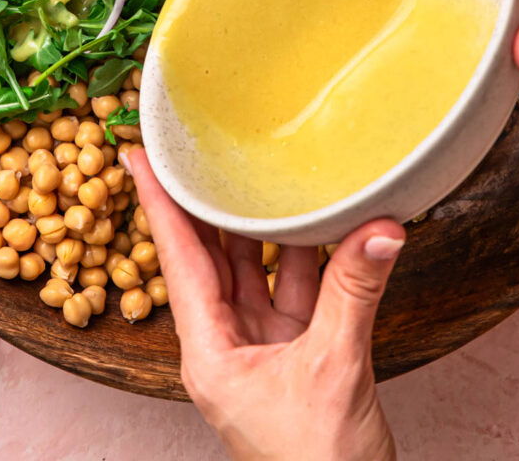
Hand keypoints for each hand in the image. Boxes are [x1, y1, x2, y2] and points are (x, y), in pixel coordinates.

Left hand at [126, 148, 403, 460]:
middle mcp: (226, 343)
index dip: (157, 202)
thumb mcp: (334, 369)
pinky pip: (296, 288)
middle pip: (210, 256)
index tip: (138, 155)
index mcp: (208, 351)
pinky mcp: (297, 351)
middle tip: (198, 148)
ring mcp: (261, 346)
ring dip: (262, 224)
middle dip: (205, 203)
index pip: (177, 258)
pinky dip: (309, 256)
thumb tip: (379, 229)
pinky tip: (320, 222)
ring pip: (255, 268)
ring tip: (258, 169)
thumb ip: (354, 292)